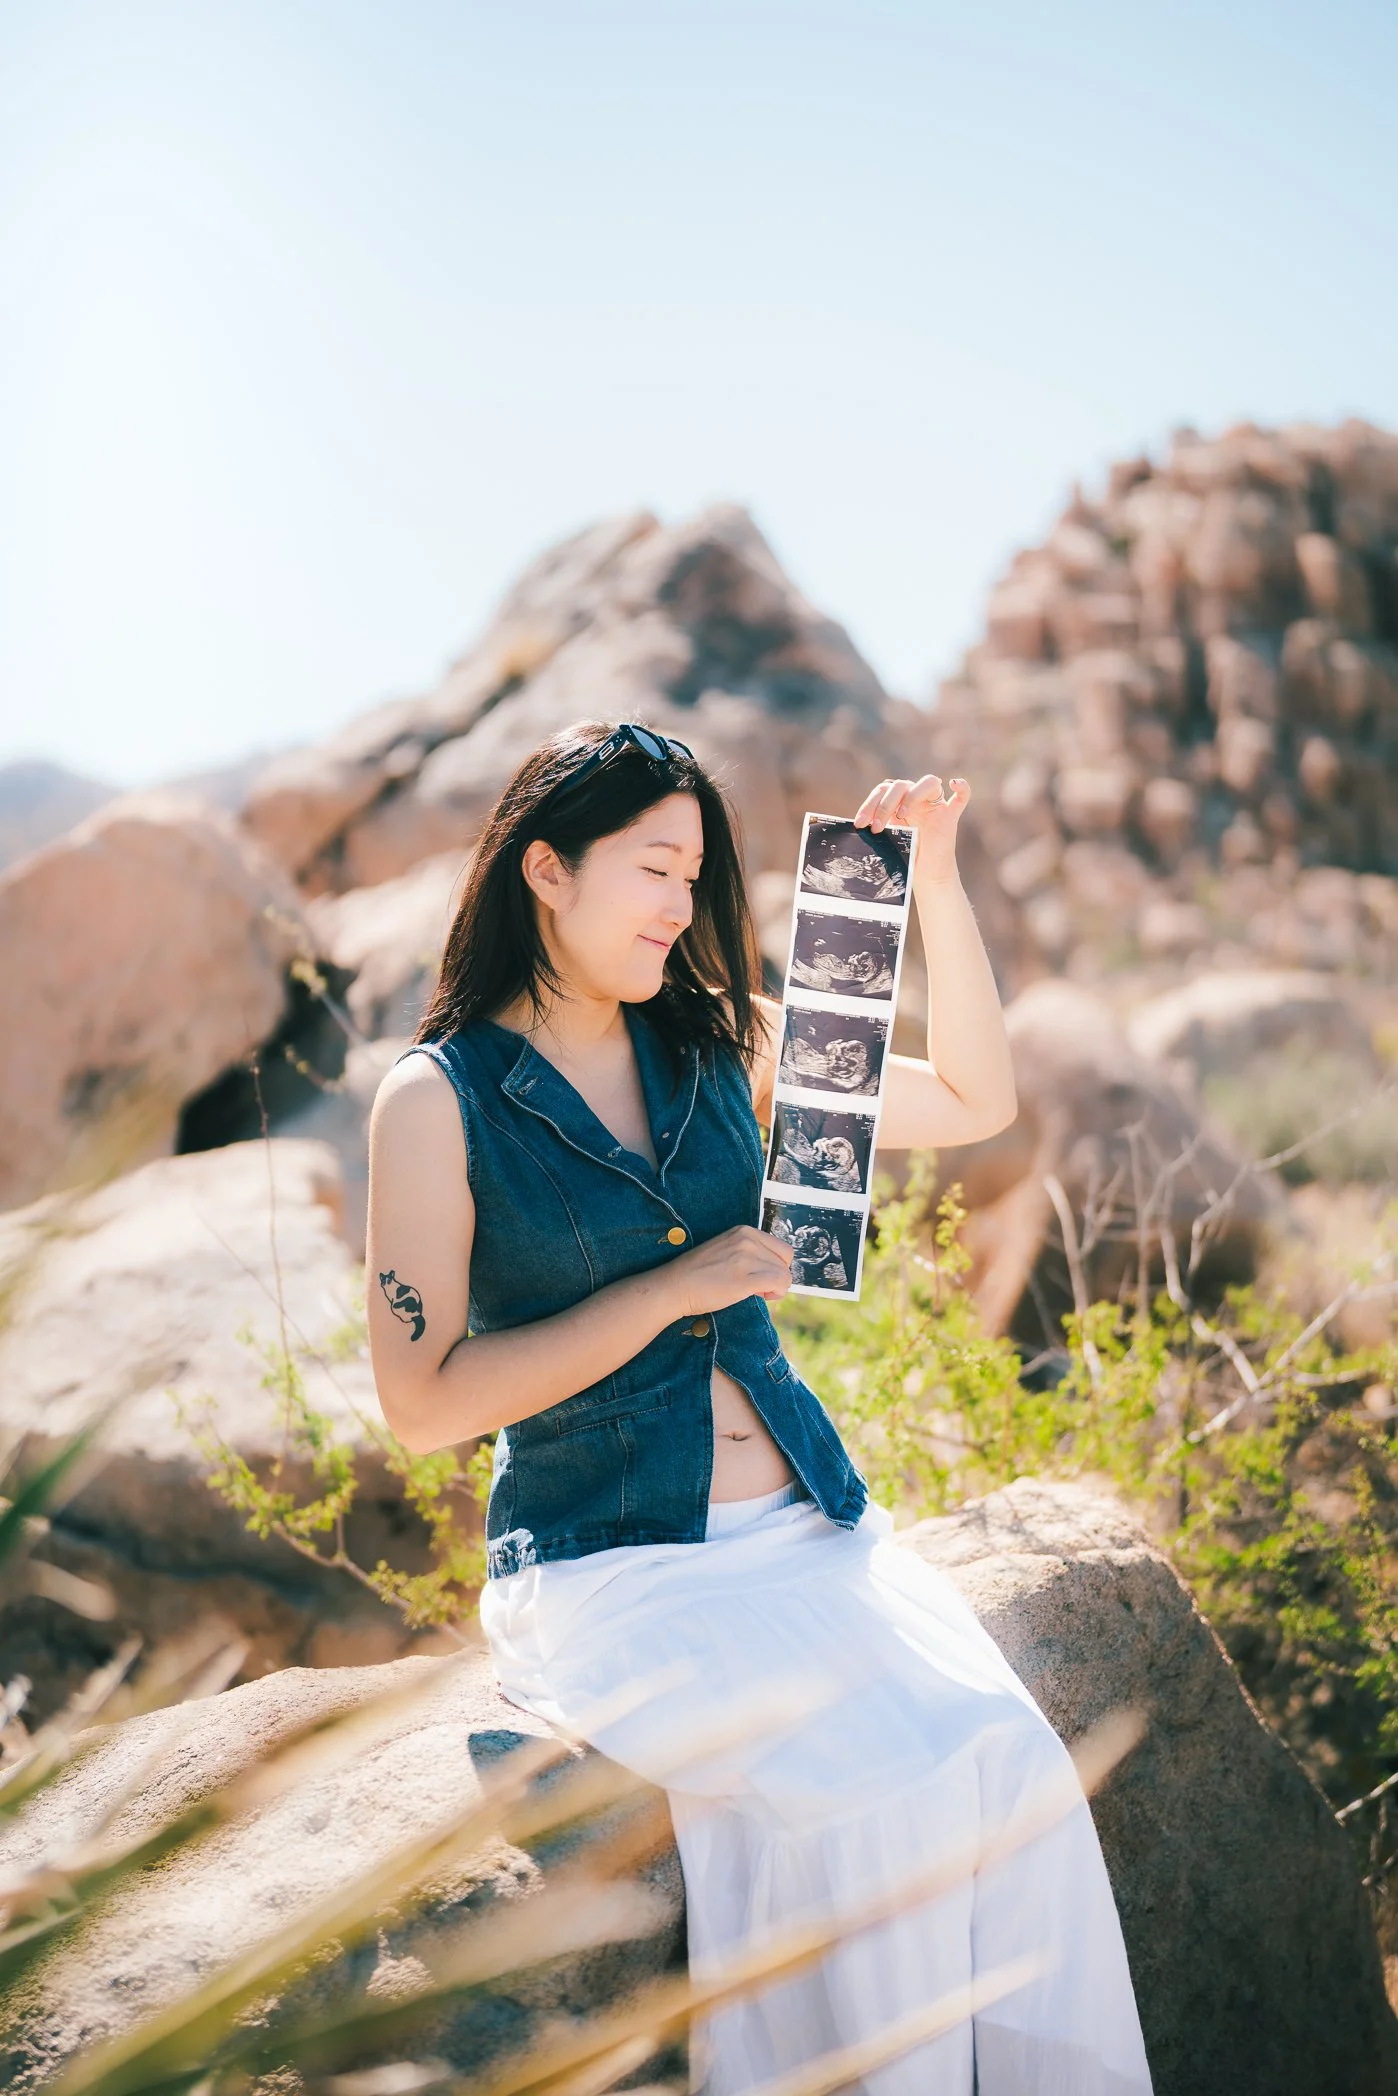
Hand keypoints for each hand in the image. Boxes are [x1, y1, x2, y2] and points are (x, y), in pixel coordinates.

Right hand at [668, 1225, 793, 1314]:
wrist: (675, 1286)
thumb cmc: (698, 1274)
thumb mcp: (727, 1250)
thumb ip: (750, 1253)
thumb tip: (775, 1271)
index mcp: (744, 1231)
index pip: (781, 1248)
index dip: (776, 1265)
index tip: (762, 1276)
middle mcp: (748, 1239)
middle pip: (785, 1261)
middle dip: (777, 1276)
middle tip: (758, 1287)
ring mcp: (747, 1257)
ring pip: (784, 1274)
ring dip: (776, 1287)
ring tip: (754, 1292)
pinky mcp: (746, 1278)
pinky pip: (779, 1283)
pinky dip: (776, 1293)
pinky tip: (761, 1295)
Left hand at [853, 772, 970, 884]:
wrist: (925, 876)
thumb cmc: (905, 856)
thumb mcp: (886, 839)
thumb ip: (877, 827)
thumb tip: (858, 826)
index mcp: (898, 801)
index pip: (883, 790)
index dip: (870, 804)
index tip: (859, 823)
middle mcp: (917, 799)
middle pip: (901, 785)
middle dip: (885, 804)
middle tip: (876, 827)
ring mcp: (935, 806)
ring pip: (929, 783)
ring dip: (912, 796)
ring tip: (901, 815)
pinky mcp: (950, 817)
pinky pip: (961, 798)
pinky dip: (962, 788)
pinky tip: (955, 783)